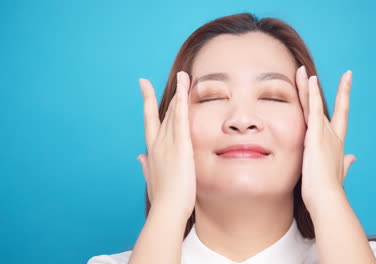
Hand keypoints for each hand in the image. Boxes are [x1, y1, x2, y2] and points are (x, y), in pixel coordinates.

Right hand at [136, 71, 195, 219]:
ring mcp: (168, 143)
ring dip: (179, 92)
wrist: (167, 209)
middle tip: (177, 75)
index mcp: (153, 150)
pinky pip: (181, 119)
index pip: (151, 120)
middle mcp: (158, 142)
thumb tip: (139, 157)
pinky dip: (181, 102)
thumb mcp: (152, 179)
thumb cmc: (162, 198)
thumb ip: (146, 166)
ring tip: (185, 75)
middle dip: (169, 92)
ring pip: (173, 111)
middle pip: (164, 112)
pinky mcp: (180, 146)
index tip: (145, 85)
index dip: (148, 102)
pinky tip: (184, 89)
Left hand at [295, 66, 356, 205]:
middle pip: (332, 107)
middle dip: (340, 90)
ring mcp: (324, 133)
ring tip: (303, 70)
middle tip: (347, 75)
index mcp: (336, 143)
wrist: (326, 198)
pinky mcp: (315, 135)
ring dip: (309, 86)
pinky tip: (309, 79)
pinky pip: (312, 109)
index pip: (341, 118)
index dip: (344, 101)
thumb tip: (353, 158)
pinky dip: (311, 93)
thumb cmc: (328, 190)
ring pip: (316, 104)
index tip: (349, 88)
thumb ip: (346, 163)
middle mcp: (333, 135)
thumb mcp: (338, 173)